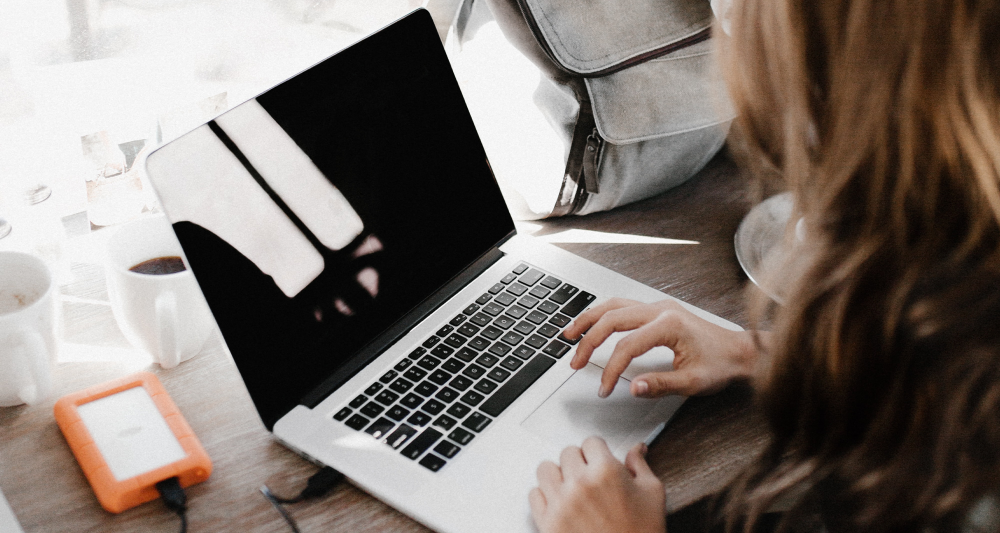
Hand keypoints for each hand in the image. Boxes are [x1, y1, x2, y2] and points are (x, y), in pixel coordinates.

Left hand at [529, 438, 665, 532]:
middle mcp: (580, 483)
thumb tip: (636, 448)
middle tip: (589, 476)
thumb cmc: (643, 532)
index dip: (598, 451)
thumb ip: (639, 466)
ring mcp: (561, 503)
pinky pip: (534, 495)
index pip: (591, 442)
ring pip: (545, 469)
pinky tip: (560, 503)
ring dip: (558, 475)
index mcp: (606, 471)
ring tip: (571, 487)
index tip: (599, 460)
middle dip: (579, 462)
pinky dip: (545, 497)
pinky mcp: (548, 522)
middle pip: (567, 453)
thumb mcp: (652, 494)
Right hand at [564, 298, 757, 397]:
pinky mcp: (658, 310)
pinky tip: (593, 324)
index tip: (604, 388)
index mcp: (669, 325)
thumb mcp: (693, 382)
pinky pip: (623, 306)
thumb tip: (633, 387)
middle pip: (612, 318)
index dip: (611, 369)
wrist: (741, 351)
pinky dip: (603, 315)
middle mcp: (661, 310)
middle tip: (575, 362)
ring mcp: (659, 307)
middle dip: (589, 341)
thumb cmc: (722, 364)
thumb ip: (661, 385)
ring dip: (590, 319)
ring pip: (614, 305)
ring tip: (570, 334)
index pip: (626, 346)